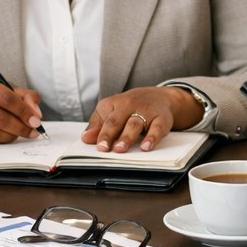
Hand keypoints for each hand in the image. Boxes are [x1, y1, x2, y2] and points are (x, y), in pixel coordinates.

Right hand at [0, 74, 41, 142]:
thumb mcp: (0, 86)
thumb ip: (23, 96)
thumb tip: (35, 113)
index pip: (6, 97)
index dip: (24, 111)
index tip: (36, 120)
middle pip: (0, 118)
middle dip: (20, 127)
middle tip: (32, 131)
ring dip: (11, 136)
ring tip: (19, 133)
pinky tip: (3, 135)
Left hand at [82, 86, 199, 152]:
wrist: (158, 97)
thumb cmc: (130, 107)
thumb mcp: (110, 111)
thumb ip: (97, 125)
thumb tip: (85, 138)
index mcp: (113, 104)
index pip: (104, 120)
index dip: (100, 134)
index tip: (98, 146)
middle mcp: (129, 105)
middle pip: (117, 121)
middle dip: (109, 135)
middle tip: (104, 148)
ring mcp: (145, 111)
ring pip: (134, 124)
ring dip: (126, 137)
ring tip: (120, 149)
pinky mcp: (161, 118)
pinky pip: (157, 128)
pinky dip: (152, 138)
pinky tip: (146, 147)